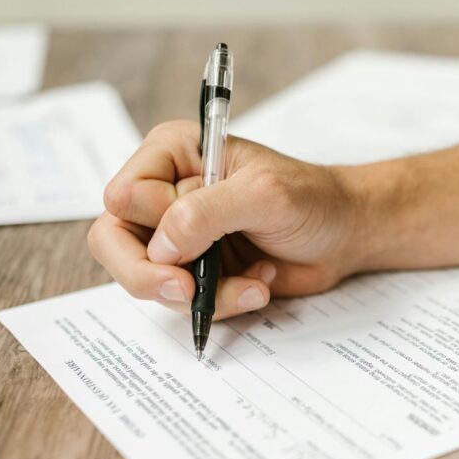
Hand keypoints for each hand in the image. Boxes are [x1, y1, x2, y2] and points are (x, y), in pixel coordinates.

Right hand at [88, 121, 365, 318]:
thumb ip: (205, 213)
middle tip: (187, 292)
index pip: (123, 197)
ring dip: (203, 294)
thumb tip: (160, 248)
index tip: (192, 242)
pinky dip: (222, 303)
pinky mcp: (196, 270)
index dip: (152, 226)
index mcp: (172, 155)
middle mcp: (165, 193)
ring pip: (148, 279)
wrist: (345, 234)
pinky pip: (183, 302)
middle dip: (150, 276)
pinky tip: (259, 285)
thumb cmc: (311, 199)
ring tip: (254, 282)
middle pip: (113, 243)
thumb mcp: (263, 195)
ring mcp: (178, 236)